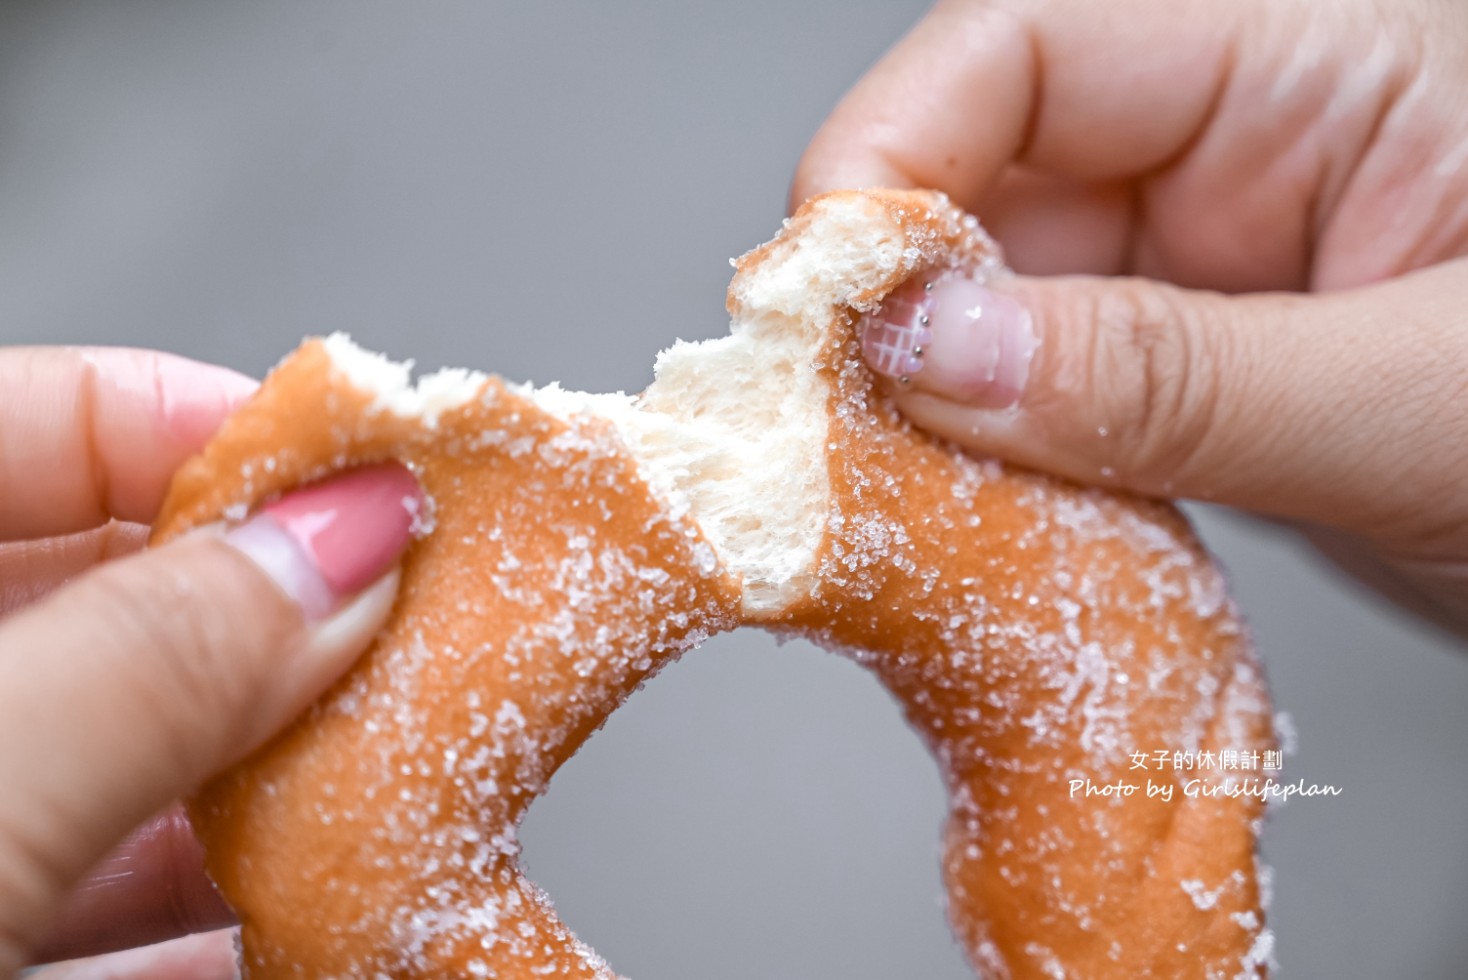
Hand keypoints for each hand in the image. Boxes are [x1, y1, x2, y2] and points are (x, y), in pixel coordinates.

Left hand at [0, 348, 422, 977]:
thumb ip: (151, 660)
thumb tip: (348, 545)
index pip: (26, 422)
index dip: (203, 425)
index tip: (365, 476)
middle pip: (103, 599)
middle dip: (274, 616)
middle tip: (416, 632)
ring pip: (124, 765)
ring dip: (272, 779)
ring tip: (400, 783)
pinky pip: (116, 912)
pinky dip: (229, 919)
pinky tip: (323, 928)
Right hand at [793, 0, 1467, 634]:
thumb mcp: (1425, 397)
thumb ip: (1168, 374)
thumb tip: (930, 352)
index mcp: (1317, 52)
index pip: (1028, 46)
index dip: (893, 154)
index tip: (828, 301)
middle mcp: (1242, 139)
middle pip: (985, 177)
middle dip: (895, 302)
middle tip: (838, 431)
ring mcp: (1212, 260)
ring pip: (999, 302)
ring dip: (940, 405)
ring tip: (912, 505)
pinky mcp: (1196, 367)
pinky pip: (1049, 396)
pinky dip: (1003, 465)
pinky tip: (992, 527)